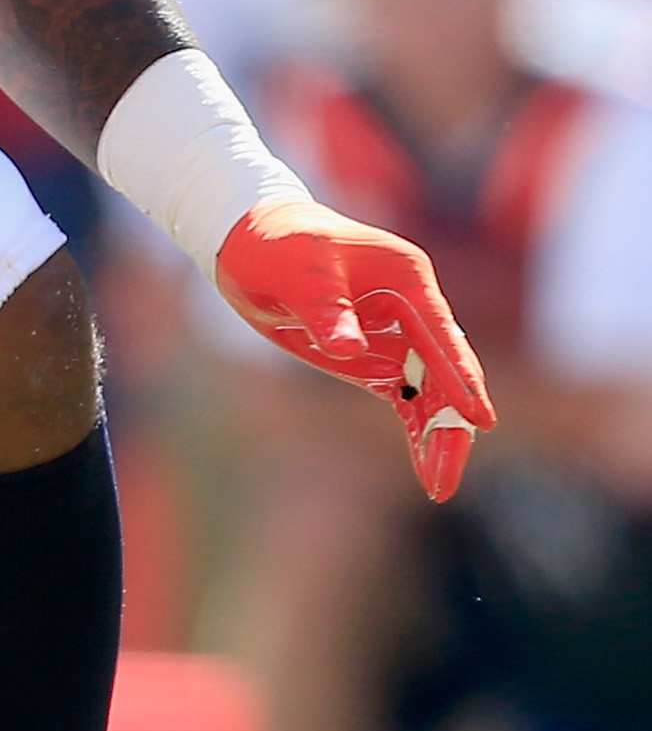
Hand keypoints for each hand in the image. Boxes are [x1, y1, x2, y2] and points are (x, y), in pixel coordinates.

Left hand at [215, 199, 494, 499]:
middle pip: (447, 371)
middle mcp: (414, 307)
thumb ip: (325, 309)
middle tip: (447, 476)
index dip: (460, 376)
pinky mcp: (377, 360)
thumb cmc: (276, 245)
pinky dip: (418, 431)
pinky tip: (428, 472)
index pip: (440, 332)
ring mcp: (400, 335)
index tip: (480, 418)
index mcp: (406, 276)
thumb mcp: (297, 272)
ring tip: (439, 486)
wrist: (251, 244)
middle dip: (452, 423)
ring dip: (439, 435)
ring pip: (434, 393)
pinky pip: (408, 401)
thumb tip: (350, 347)